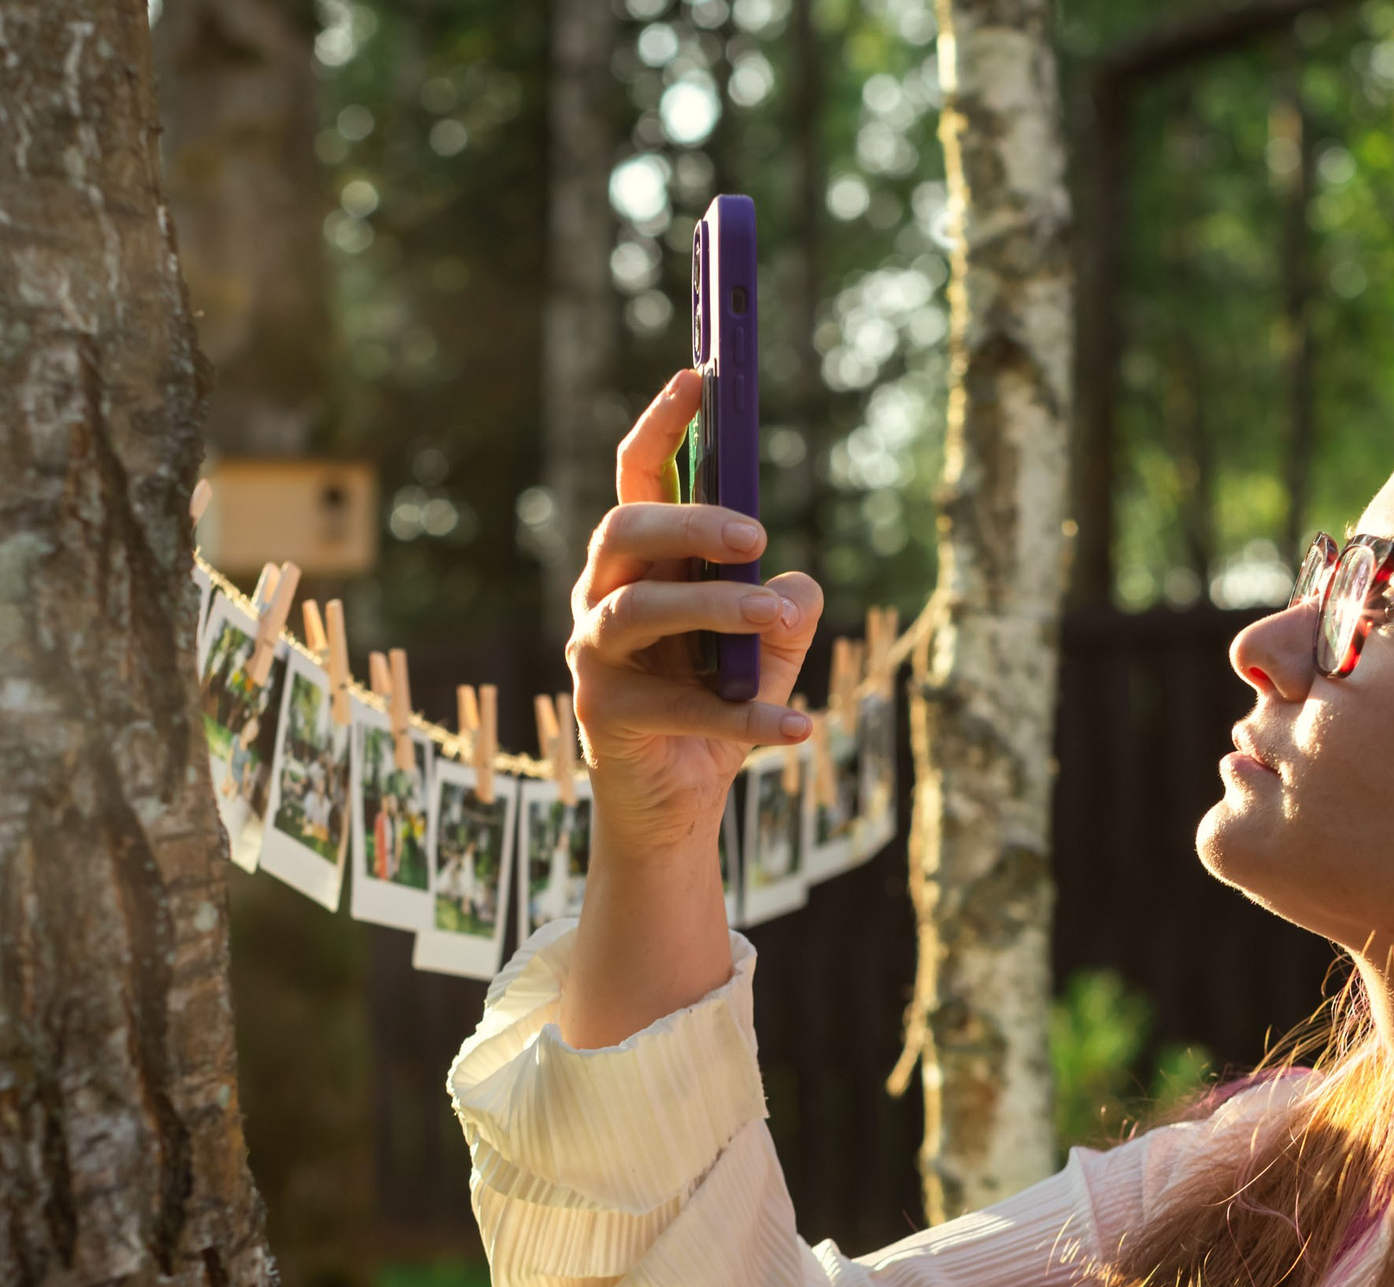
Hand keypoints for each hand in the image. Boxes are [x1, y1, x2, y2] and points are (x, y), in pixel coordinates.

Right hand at [566, 368, 824, 861]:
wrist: (679, 802)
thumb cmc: (720, 703)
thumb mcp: (771, 646)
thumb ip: (788, 606)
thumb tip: (793, 586)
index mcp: (641, 562)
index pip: (638, 479)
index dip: (663, 425)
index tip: (699, 378)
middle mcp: (602, 595)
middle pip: (625, 529)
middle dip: (689, 521)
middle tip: (754, 534)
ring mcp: (593, 653)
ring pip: (639, 608)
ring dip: (715, 608)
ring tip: (774, 616)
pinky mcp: (603, 712)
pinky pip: (678, 705)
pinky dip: (746, 716)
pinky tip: (800, 726)